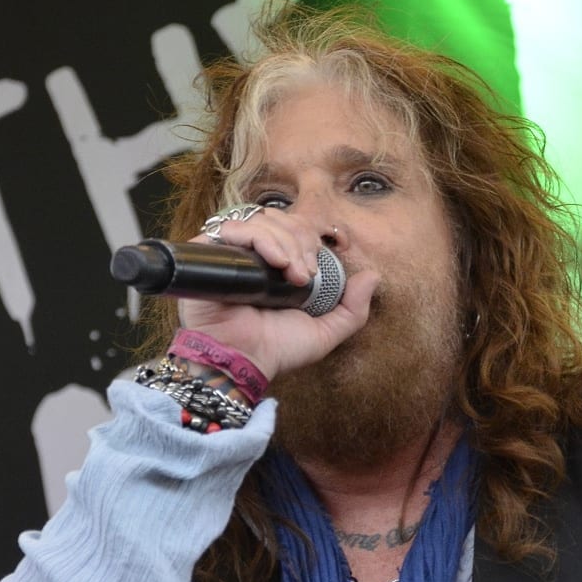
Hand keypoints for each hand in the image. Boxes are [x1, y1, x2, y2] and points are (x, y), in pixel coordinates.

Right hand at [175, 209, 378, 383]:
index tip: (320, 265)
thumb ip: (353, 309)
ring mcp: (230, 252)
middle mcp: (253, 255)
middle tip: (307, 275)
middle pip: (282, 219)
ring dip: (287, 242)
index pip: (296, 228)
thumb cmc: (276, 350)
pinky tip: (276, 263)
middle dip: (302, 241)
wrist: (241, 362)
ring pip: (263, 220)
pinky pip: (234, 227)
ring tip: (293, 275)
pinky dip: (261, 239)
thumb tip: (373, 275)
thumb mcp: (325, 332)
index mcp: (278, 266)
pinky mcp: (207, 253)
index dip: (313, 238)